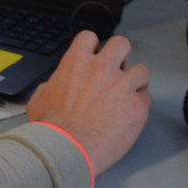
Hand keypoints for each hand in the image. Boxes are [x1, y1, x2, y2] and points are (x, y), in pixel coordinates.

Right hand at [25, 31, 150, 177]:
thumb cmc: (51, 128)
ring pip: (142, 71)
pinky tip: (131, 115)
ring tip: (128, 96)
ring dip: (136, 82)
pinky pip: (147, 98)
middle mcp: (102, 68)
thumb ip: (52, 86)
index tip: (95, 58)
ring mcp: (123, 85)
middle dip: (121, 57)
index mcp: (76, 62)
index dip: (94, 48)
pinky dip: (140, 105)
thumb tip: (54, 88)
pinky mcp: (137, 106)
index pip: (90, 38)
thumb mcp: (40, 98)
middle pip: (122, 44)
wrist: (66, 149)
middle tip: (117, 73)